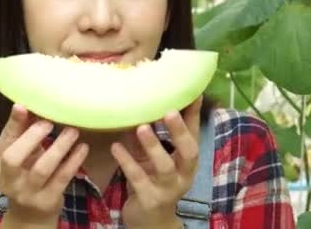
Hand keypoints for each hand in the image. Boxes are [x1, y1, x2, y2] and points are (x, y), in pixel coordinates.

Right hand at [0, 104, 88, 225]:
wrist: (30, 215)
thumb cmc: (24, 175)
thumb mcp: (18, 155)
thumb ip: (21, 133)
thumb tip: (28, 104)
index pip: (3, 141)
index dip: (13, 124)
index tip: (24, 106)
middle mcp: (8, 180)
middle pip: (14, 159)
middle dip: (31, 137)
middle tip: (49, 122)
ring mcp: (27, 193)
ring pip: (42, 169)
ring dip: (59, 147)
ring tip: (72, 131)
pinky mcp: (47, 200)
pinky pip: (62, 178)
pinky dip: (73, 161)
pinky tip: (82, 148)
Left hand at [110, 97, 202, 228]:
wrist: (150, 221)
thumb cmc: (152, 180)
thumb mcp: (155, 156)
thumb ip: (151, 134)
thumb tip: (140, 102)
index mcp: (188, 161)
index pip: (194, 135)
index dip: (193, 115)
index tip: (193, 93)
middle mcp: (184, 174)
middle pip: (189, 151)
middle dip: (179, 131)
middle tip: (168, 111)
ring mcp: (168, 189)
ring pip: (165, 166)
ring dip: (153, 146)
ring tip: (141, 127)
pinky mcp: (150, 199)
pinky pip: (138, 178)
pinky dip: (126, 161)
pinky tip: (116, 146)